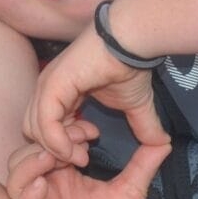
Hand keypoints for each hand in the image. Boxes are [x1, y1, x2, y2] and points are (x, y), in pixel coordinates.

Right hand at [7, 132, 170, 198]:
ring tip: (50, 158)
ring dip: (29, 162)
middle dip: (46, 142)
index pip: (50, 141)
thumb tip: (165, 140)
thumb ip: (143, 165)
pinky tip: (43, 185)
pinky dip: (27, 193)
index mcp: (64, 173)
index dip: (65, 130)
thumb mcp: (131, 190)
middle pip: (25, 152)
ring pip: (15, 176)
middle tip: (74, 146)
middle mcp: (46, 185)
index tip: (90, 132)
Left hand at [26, 27, 167, 162]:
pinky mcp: (51, 86)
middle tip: (84, 156)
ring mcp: (46, 86)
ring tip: (84, 153)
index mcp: (59, 92)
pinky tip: (76, 151)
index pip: (44, 126)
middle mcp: (46, 89)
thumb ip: (143, 126)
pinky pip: (45, 124)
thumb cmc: (129, 66)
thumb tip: (163, 144)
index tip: (87, 152)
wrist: (130, 42)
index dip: (63, 145)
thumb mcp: (135, 105)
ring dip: (60, 151)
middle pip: (35, 131)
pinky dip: (58, 144)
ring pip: (36, 131)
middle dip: (58, 151)